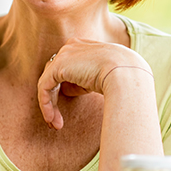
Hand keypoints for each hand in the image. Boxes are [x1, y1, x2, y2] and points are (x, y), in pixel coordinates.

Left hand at [36, 38, 152, 129]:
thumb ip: (82, 80)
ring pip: (48, 82)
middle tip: (56, 120)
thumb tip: (67, 89)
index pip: (66, 66)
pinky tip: (52, 118)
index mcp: (82, 45)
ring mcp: (64, 54)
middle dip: (54, 98)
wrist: (126, 73)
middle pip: (54, 74)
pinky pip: (44, 87)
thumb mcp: (100, 76)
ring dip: (50, 105)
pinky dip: (46, 104)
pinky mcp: (57, 66)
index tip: (67, 107)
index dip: (64, 87)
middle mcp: (71, 46)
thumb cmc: (121, 77)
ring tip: (56, 124)